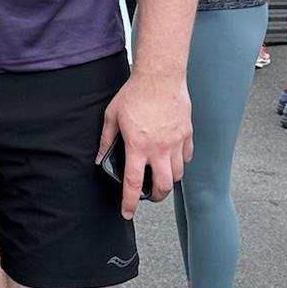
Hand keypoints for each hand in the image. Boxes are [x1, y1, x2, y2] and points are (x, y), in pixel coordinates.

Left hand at [98, 71, 191, 218]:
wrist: (160, 76)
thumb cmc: (135, 94)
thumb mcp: (112, 116)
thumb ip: (105, 140)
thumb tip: (100, 158)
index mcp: (138, 146)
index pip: (134, 184)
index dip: (130, 202)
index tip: (127, 212)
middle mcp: (159, 148)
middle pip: (163, 187)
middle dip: (156, 197)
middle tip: (149, 196)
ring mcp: (176, 142)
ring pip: (178, 174)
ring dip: (169, 181)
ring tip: (160, 177)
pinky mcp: (187, 134)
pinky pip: (187, 157)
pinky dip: (180, 163)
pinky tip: (172, 158)